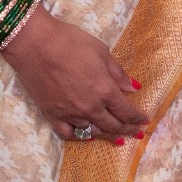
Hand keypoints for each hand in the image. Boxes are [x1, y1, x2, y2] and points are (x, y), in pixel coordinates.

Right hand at [0, 7, 148, 142]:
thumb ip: (118, 73)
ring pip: (93, 132)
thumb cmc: (71, 42)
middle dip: (127, 130)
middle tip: (136, 132)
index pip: (126, 111)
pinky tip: (87, 135)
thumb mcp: (101, 52)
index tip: (145, 121)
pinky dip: (80, 137)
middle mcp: (90, 107)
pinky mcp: (52, 115)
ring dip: (107, 136)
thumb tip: (133, 88)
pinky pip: (68, 134)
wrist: (35, 44)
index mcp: (105, 90)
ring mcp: (70, 114)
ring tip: (117, 138)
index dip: (137, 118)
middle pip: (112, 125)